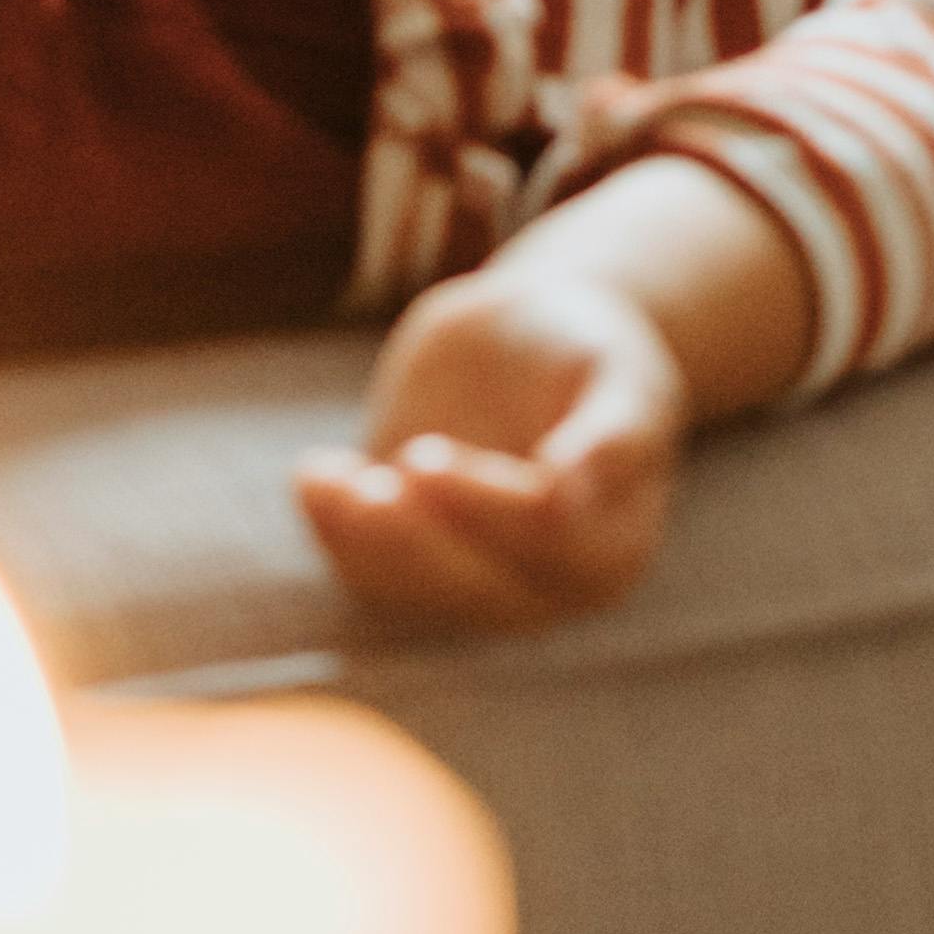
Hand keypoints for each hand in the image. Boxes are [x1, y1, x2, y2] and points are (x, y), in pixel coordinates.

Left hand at [299, 247, 696, 637]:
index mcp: (610, 551)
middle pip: (474, 586)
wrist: (528, 341)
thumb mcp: (622, 371)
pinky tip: (312, 476)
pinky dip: (335, 532)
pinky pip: (370, 572)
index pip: (545, 543)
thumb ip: (613, 430)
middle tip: (386, 465)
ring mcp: (474, 590)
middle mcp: (542, 592)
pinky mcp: (414, 567)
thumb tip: (572, 488)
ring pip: (413, 589)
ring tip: (327, 481)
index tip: (425, 459)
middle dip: (418, 536)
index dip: (484, 505)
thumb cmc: (588, 350)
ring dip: (366, 541)